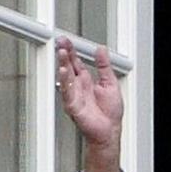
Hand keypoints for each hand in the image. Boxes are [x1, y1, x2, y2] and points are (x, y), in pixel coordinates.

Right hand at [54, 37, 124, 171]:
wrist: (109, 130)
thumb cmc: (109, 112)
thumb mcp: (110, 83)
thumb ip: (104, 66)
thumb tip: (101, 50)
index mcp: (86, 81)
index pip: (76, 62)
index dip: (71, 51)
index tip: (66, 40)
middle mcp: (78, 86)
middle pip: (68, 66)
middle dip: (64, 54)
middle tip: (60, 42)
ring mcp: (74, 95)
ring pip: (66, 77)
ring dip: (63, 64)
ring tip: (62, 53)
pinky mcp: (73, 105)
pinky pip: (67, 92)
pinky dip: (65, 82)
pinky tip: (63, 72)